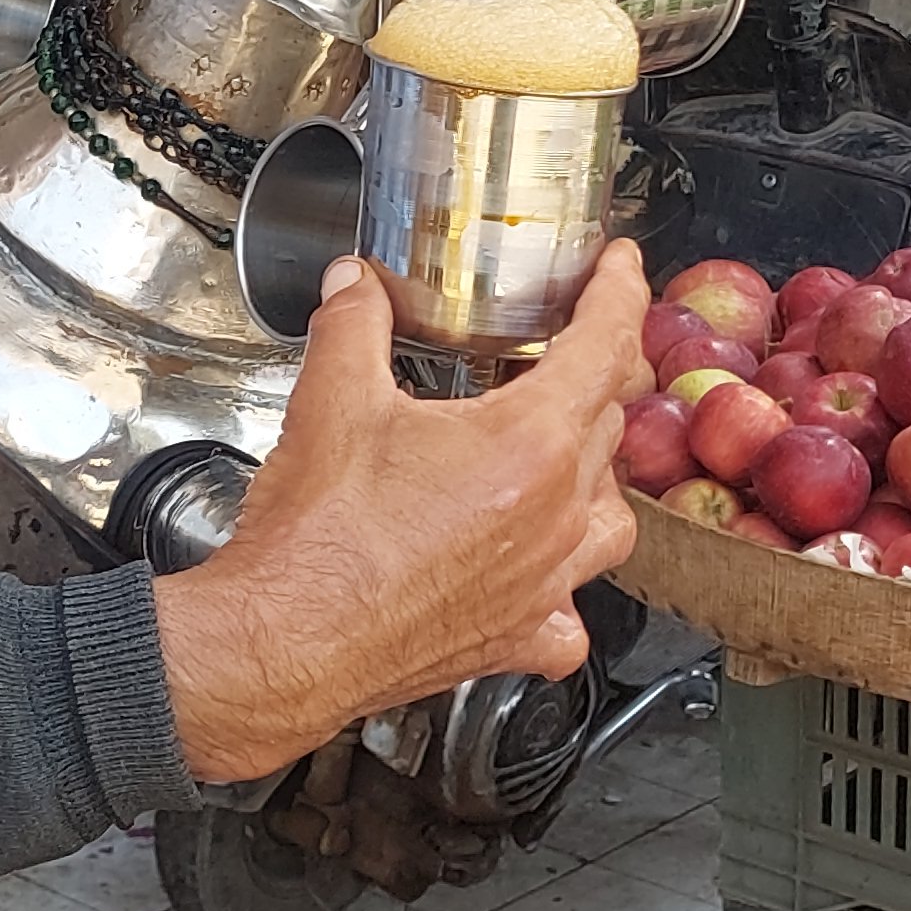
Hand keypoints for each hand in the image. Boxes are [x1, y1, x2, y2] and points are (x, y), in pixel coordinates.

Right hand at [150, 243, 648, 782]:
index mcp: (527, 443)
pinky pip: (571, 614)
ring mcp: (545, 583)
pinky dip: (564, 590)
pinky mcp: (519, 637)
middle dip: (592, 376)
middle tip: (557, 352)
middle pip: (608, 423)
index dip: (619, 293)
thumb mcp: (331, 400)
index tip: (621, 269)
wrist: (289, 641)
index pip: (605, 345)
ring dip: (594, 478)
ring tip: (559, 458)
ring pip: (612, 517)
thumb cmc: (319, 540)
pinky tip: (538, 575)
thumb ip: (353, 324)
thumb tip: (355, 285)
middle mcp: (554, 515)